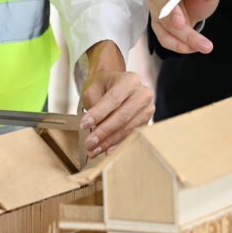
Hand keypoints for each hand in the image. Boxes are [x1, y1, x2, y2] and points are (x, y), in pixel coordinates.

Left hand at [79, 41, 153, 155]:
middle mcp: (143, 94)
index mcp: (130, 80)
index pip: (114, 99)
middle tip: (89, 143)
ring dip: (109, 142)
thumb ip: (94, 104)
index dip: (99, 114)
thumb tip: (93, 128)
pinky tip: (107, 151)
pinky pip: (131, 136)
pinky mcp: (146, 123)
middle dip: (104, 132)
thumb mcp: (93, 88)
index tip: (84, 125)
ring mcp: (147, 109)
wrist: (115, 85)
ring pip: (128, 129)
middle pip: (123, 116)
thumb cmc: (103, 86)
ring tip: (94, 150)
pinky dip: (118, 145)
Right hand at [148, 0, 218, 54]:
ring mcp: (156, 6)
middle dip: (171, 14)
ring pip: (162, 21)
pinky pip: (163, 36)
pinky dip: (178, 44)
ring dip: (180, 35)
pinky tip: (192, 47)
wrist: (198, 5)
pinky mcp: (158, 24)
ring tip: (201, 44)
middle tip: (183, 25)